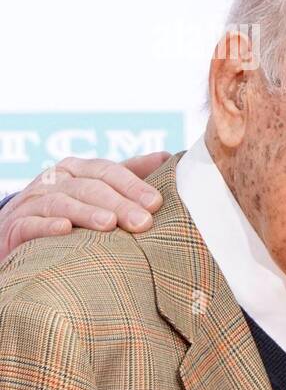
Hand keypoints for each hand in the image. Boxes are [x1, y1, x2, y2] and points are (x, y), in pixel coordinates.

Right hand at [0, 152, 169, 263]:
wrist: (17, 232)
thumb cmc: (69, 210)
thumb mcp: (97, 188)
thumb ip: (129, 174)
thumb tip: (168, 157)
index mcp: (77, 169)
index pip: (108, 170)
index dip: (133, 185)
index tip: (156, 203)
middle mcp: (54, 180)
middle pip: (90, 187)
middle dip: (119, 203)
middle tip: (143, 222)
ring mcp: (32, 202)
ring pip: (61, 203)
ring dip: (86, 213)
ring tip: (110, 224)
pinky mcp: (14, 226)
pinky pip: (30, 224)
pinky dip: (47, 226)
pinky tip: (65, 230)